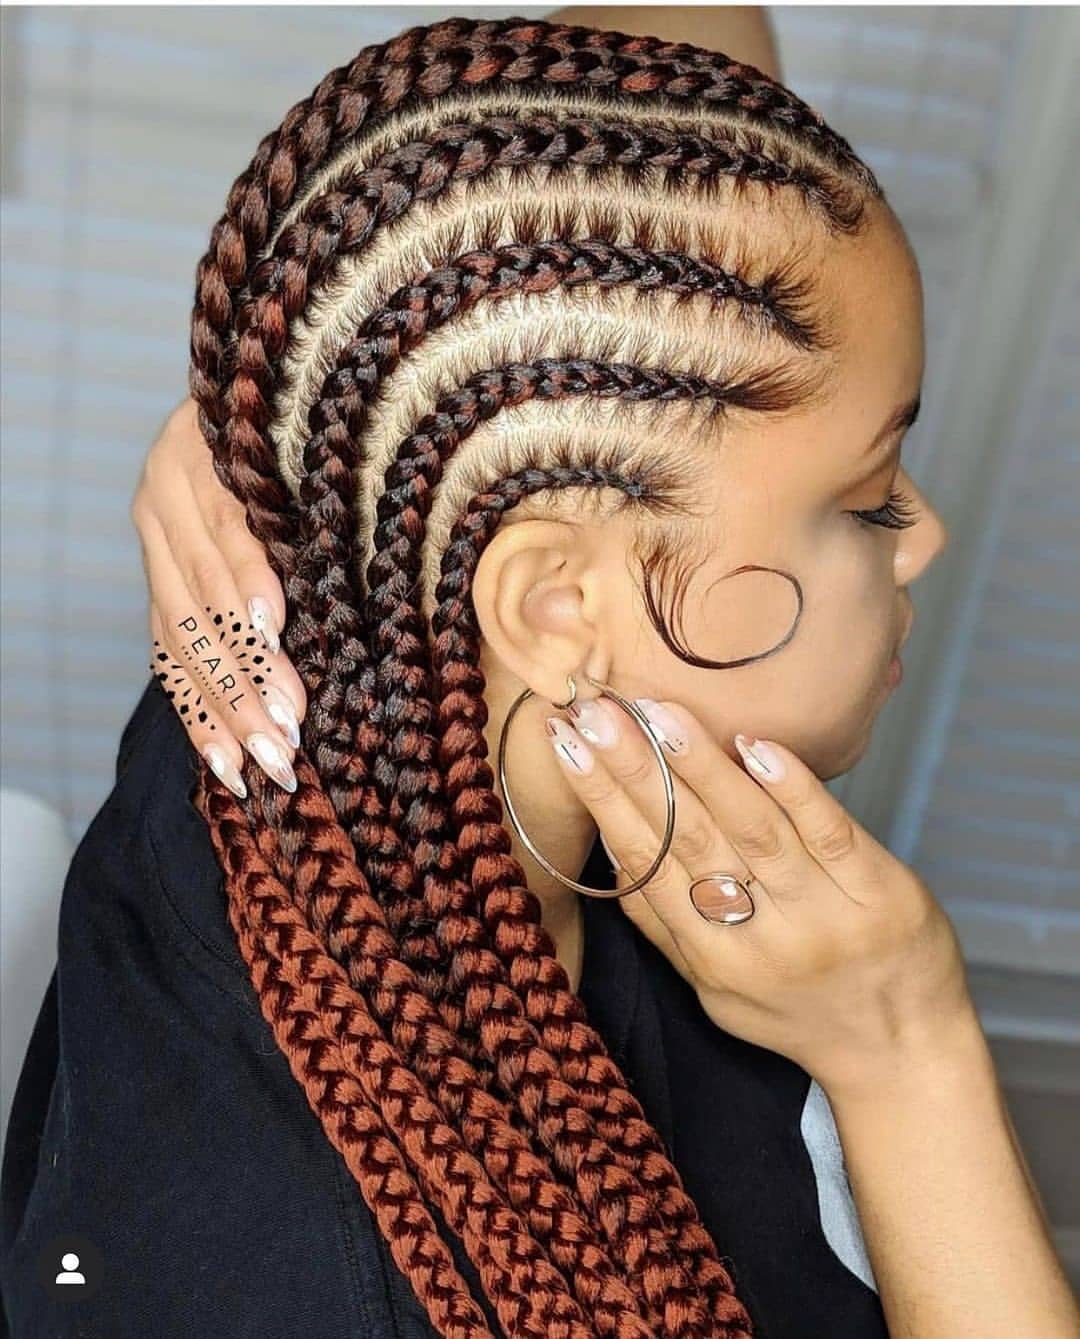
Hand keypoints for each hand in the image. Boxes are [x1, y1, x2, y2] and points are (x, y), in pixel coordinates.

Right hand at [130, 398, 306, 796]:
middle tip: (287, 733)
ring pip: (180, 640)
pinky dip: (195, 709)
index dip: (247, 587)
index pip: (223, 537)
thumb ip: (317, 497)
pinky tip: (221, 758)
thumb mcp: (305, 441)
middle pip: (200, 603)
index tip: (279, 636)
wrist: (246, 390)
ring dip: (221, 708)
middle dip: (242, 676)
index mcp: (198, 457)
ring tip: (259, 761)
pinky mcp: (158, 581)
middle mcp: (162, 500)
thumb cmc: (298, 421)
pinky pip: (166, 654)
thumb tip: (368, 572)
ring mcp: (153, 545)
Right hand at [547, 697, 971, 1098]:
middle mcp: (762, 941)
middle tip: (594, 712)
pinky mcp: (881, 892)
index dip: (603, 801)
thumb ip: (664, 924)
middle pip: (689, 840)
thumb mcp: (715, 989)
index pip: (647, 866)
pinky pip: (830, 831)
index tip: (567, 745)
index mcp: (712, 960)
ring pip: (753, 829)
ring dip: (702, 766)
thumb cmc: (796, 1012)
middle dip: (635, 770)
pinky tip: (755, 745)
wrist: (905, 1053)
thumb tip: (611, 850)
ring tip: (659, 713)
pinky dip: (792, 787)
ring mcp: (824, 915)